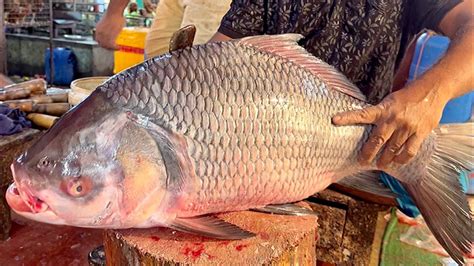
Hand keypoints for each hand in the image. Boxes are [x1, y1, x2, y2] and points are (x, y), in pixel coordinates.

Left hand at [95, 13, 125, 49]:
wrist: (114, 12)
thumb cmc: (113, 14)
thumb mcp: (107, 22)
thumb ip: (108, 28)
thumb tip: (112, 31)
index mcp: (98, 29)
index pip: (98, 40)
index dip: (102, 43)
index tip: (107, 44)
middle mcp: (99, 33)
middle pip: (102, 44)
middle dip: (107, 47)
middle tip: (112, 48)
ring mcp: (104, 36)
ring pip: (107, 46)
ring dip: (112, 48)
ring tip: (116, 48)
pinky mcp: (109, 37)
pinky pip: (112, 45)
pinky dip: (115, 48)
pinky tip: (119, 47)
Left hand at [332, 87, 447, 167]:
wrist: (431, 91)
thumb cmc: (407, 97)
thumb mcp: (389, 101)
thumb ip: (379, 114)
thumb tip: (364, 125)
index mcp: (383, 109)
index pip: (362, 114)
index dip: (348, 117)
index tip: (334, 120)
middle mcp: (393, 119)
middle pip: (377, 140)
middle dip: (368, 153)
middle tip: (363, 161)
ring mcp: (407, 127)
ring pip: (393, 149)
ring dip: (386, 159)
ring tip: (381, 164)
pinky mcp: (420, 133)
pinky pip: (409, 151)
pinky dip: (402, 159)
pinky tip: (398, 161)